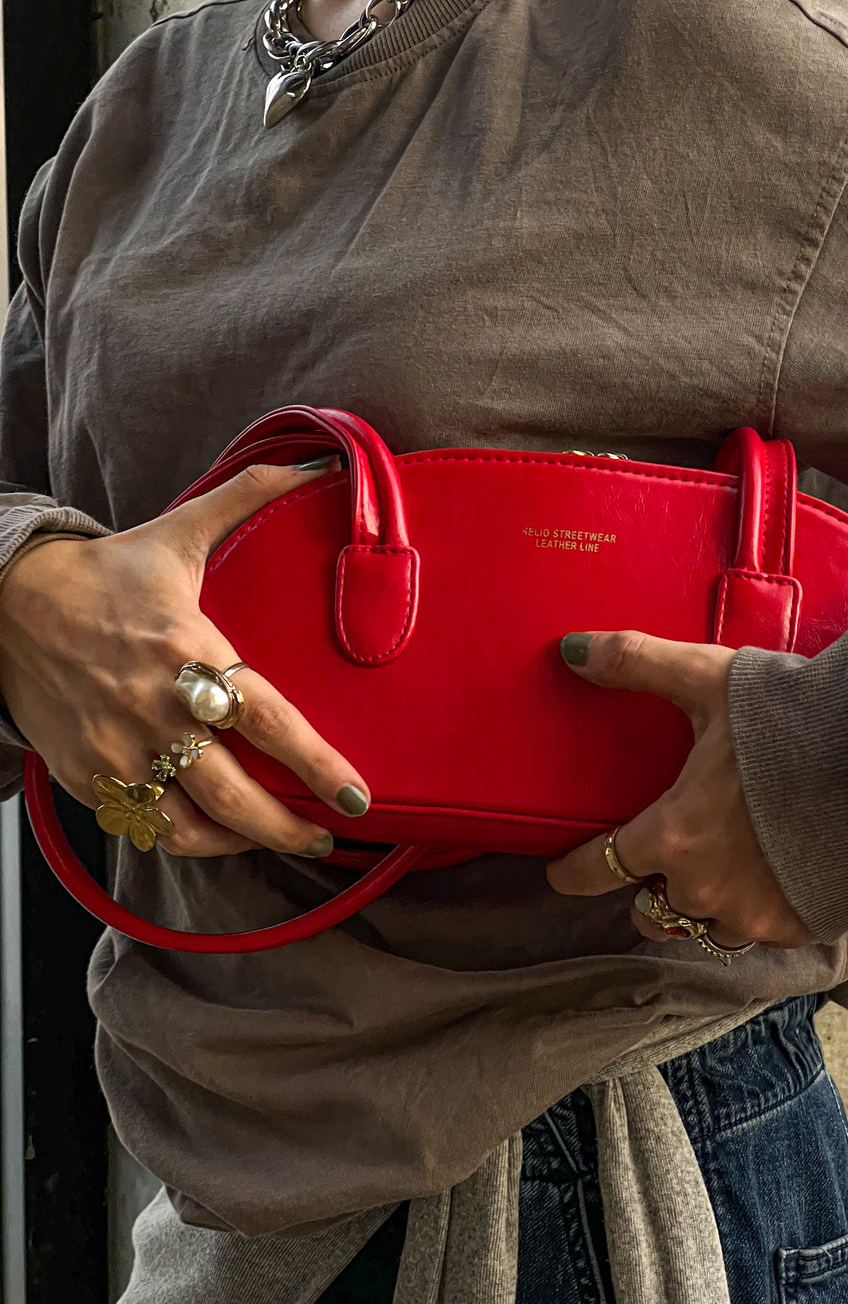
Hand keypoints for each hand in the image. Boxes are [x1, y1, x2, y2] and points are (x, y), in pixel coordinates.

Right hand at [0, 459, 370, 857]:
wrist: (5, 603)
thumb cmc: (107, 572)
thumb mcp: (179, 530)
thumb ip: (250, 497)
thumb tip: (318, 461)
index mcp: (186, 649)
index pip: (269, 720)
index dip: (317, 767)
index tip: (356, 797)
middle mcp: (153, 708)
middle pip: (235, 794)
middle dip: (289, 828)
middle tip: (328, 835)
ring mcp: (116, 749)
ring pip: (190, 826)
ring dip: (243, 842)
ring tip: (280, 837)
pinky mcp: (87, 774)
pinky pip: (148, 826)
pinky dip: (190, 839)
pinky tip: (221, 832)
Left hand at [545, 631, 811, 948]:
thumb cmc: (792, 720)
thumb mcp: (709, 680)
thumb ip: (637, 663)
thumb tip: (572, 648)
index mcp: (674, 836)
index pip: (600, 868)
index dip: (574, 872)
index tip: (561, 874)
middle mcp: (706, 889)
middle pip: (652, 909)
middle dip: (650, 890)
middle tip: (661, 864)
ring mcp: (756, 916)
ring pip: (708, 928)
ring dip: (704, 906)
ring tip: (719, 876)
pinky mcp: (803, 927)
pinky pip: (763, 934)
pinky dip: (759, 913)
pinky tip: (772, 882)